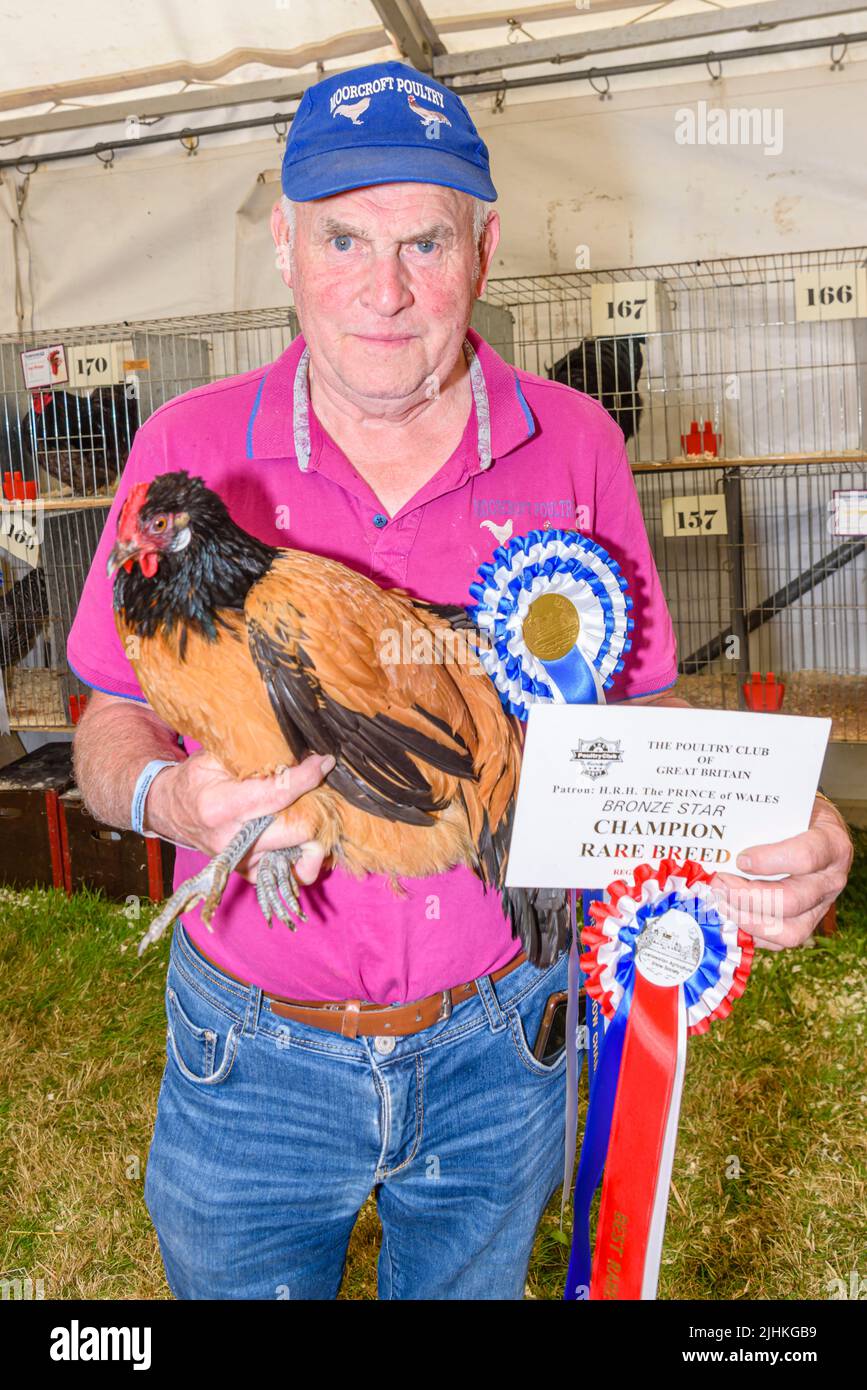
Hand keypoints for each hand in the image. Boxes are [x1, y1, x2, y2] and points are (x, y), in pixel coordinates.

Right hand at [145, 749, 333, 886]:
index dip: (307, 777)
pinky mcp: (247, 872)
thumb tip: (296, 748)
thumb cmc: (196, 779)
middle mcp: (232, 840)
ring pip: (298, 855)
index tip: (324, 762)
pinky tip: (302, 835)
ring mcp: (241, 860)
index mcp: (222, 806)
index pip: (277, 795)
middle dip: (314, 807)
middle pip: (296, 830)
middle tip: (319, 790)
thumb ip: (252, 755)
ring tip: (316, 813)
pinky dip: (302, 855)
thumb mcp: (214, 757)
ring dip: (314, 833)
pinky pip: (288, 871)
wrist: (171, 810)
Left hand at [709, 795, 853, 949]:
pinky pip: (782, 941)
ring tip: (721, 902)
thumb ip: (764, 819)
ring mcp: (822, 905)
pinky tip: (731, 916)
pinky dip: (753, 934)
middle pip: (792, 900)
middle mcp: (831, 880)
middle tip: (719, 883)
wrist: (816, 830)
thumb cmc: (797, 816)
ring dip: (748, 920)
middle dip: (748, 896)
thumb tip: (722, 829)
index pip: (805, 857)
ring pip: (790, 930)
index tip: (740, 859)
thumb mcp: (788, 808)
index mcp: (831, 845)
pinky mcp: (808, 922)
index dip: (769, 861)